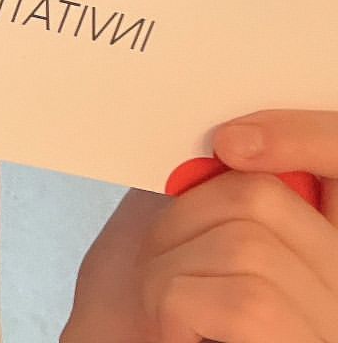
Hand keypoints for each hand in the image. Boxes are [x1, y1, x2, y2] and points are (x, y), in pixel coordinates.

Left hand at [63, 109, 337, 342]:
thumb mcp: (173, 243)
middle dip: (181, 223)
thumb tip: (225, 137)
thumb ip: (212, 193)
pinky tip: (175, 340)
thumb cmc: (136, 325)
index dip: (305, 134)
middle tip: (160, 276)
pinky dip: (179, 314)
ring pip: (244, 245)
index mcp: (318, 254)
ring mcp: (327, 325)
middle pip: (265, 198)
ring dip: (169, 275)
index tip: (226, 142)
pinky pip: (243, 303)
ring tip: (166, 320)